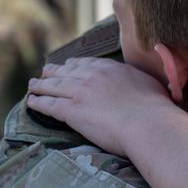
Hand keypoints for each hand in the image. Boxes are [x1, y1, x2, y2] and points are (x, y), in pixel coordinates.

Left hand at [27, 57, 177, 155]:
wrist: (148, 123)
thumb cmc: (156, 108)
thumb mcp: (149, 83)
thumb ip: (138, 79)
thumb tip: (142, 82)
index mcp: (110, 68)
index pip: (85, 63)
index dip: (73, 65)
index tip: (67, 66)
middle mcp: (91, 76)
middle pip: (66, 72)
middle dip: (53, 72)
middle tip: (45, 73)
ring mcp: (79, 92)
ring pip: (53, 86)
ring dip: (40, 86)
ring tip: (33, 86)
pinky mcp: (72, 111)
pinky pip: (49, 105)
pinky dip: (38, 102)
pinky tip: (31, 102)